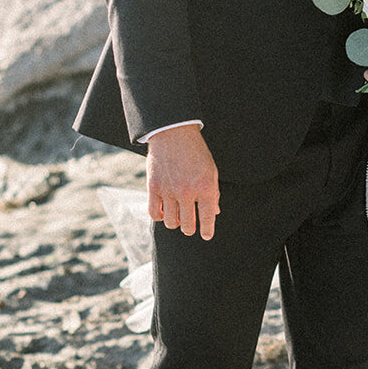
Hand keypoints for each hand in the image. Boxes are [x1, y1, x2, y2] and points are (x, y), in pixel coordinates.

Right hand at [146, 124, 219, 238]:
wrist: (174, 133)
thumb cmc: (195, 152)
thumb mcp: (211, 170)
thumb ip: (213, 193)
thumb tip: (214, 213)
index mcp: (205, 187)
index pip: (207, 218)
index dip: (207, 230)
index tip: (206, 235)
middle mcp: (187, 192)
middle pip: (187, 225)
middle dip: (190, 228)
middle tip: (190, 225)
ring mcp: (169, 191)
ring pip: (170, 222)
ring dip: (174, 223)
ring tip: (177, 217)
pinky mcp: (153, 187)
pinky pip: (153, 212)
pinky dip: (159, 216)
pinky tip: (163, 212)